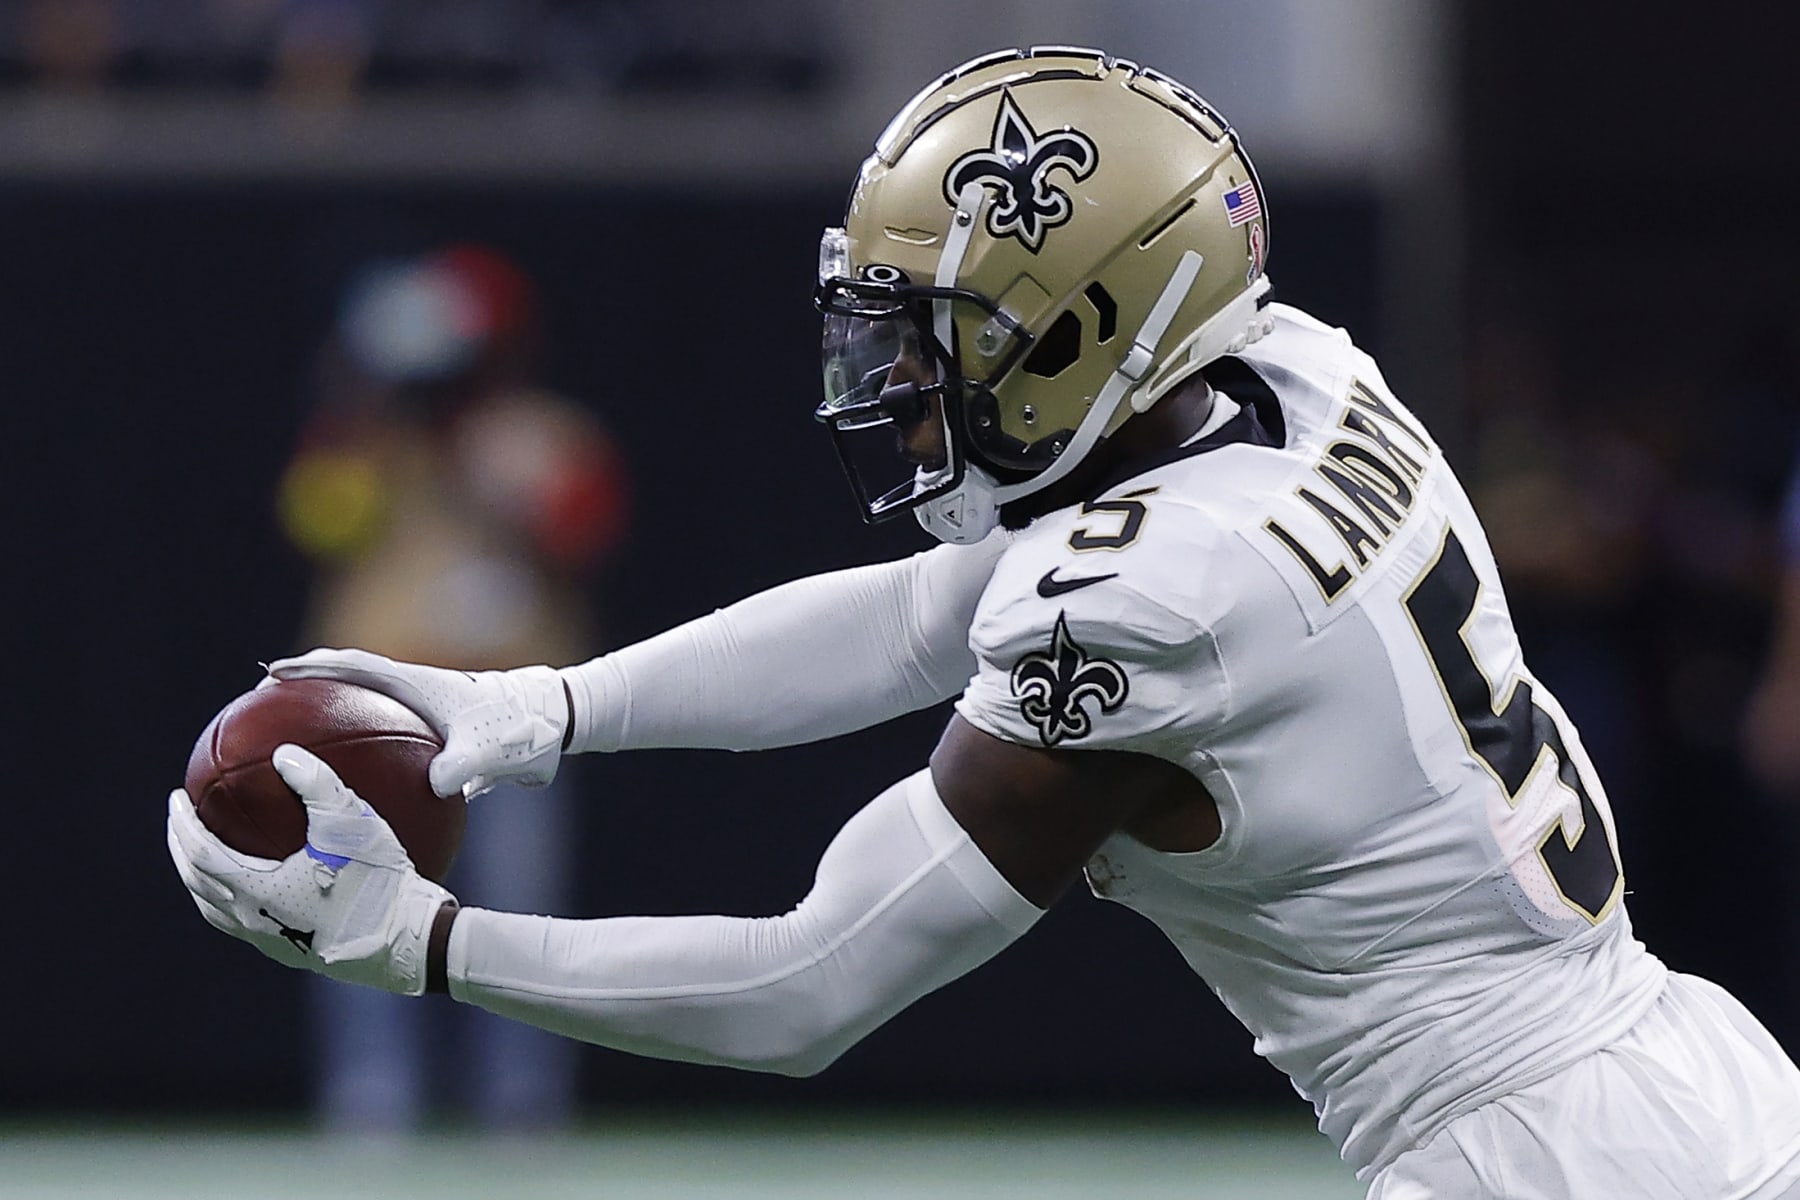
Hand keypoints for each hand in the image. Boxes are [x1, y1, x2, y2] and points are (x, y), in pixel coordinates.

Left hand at [167, 745, 455, 994]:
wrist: (406, 943)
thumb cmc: (379, 881)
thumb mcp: (352, 823)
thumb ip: (316, 783)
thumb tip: (283, 753)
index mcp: (256, 892)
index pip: (200, 853)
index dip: (183, 823)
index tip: (177, 797)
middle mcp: (253, 921)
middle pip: (197, 882)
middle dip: (181, 848)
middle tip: (180, 820)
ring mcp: (270, 941)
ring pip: (215, 909)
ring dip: (199, 877)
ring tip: (202, 853)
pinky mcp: (290, 951)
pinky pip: (242, 921)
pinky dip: (229, 896)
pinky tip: (257, 881)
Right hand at [267, 648, 568, 798]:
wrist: (557, 722)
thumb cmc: (523, 726)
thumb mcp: (490, 749)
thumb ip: (462, 767)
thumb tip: (435, 788)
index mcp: (419, 684)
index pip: (354, 667)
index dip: (312, 668)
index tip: (272, 675)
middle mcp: (416, 694)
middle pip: (350, 685)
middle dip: (308, 690)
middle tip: (266, 705)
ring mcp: (425, 714)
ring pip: (368, 714)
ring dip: (334, 722)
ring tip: (296, 746)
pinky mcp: (438, 739)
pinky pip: (390, 748)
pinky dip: (369, 762)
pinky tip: (355, 796)